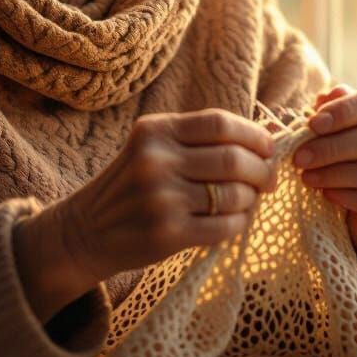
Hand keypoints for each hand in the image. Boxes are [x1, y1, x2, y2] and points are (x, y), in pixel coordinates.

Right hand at [54, 108, 279, 287]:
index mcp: (155, 130)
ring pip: (234, 194)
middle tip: (268, 179)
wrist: (87, 230)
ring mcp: (161, 198)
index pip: (220, 123)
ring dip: (251, 199)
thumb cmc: (132, 186)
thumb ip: (196, 139)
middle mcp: (156, 160)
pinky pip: (225, 226)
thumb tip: (264, 139)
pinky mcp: (167, 233)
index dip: (254, 135)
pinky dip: (239, 223)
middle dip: (262, 170)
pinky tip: (234, 221)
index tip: (268, 148)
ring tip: (248, 201)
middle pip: (233, 158)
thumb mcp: (152, 148)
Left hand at [295, 83, 356, 275]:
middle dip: (332, 148)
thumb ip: (336, 108)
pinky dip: (349, 197)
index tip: (313, 124)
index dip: (345, 110)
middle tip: (300, 157)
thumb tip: (326, 97)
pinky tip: (327, 194)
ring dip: (335, 174)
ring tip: (307, 177)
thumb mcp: (343, 126)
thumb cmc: (354, 153)